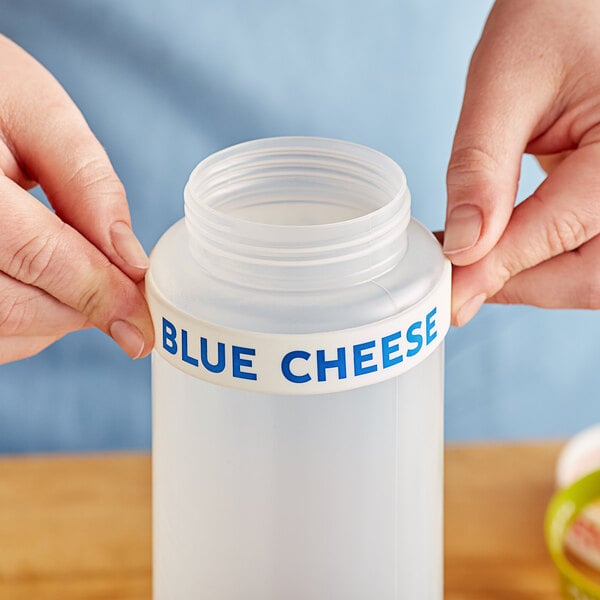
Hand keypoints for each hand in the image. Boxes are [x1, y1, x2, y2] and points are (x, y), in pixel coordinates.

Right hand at [0, 35, 152, 361]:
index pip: (39, 255)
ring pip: (0, 331)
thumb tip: (132, 262)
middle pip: (15, 307)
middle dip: (82, 309)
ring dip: (54, 321)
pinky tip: (41, 287)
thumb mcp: (38, 113)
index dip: (100, 293)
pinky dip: (24, 326)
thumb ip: (88, 184)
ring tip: (77, 278)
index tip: (143, 320)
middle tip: (118, 295)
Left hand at [444, 0, 599, 324]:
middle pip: (591, 275)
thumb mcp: (504, 82)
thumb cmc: (552, 17)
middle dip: (520, 285)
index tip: (449, 292)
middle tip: (455, 285)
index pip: (563, 229)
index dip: (499, 268)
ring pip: (590, 273)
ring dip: (529, 280)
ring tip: (469, 265)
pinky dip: (539, 261)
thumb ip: (481, 168)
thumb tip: (462, 247)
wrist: (578, 4)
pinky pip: (585, 250)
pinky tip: (495, 249)